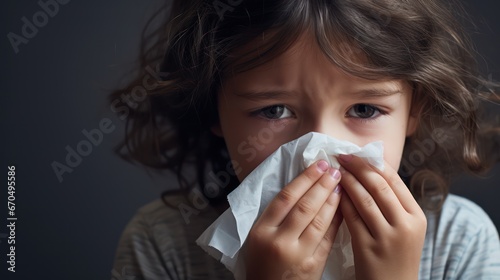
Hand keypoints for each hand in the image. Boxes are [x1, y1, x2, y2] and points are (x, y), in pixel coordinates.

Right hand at [244, 160, 342, 279]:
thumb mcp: (257, 237)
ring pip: (319, 221)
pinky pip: (328, 238)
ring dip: (333, 200)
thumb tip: (300, 185)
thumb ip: (273, 216)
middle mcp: (279, 241)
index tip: (318, 164)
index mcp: (261, 231)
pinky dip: (337, 220)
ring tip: (341, 184)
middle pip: (304, 206)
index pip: (285, 197)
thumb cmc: (262, 262)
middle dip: (322, 185)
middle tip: (334, 169)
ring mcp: (298, 254)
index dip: (304, 178)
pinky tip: (344, 207)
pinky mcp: (313, 265)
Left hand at [338, 155, 426, 279]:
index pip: (394, 180)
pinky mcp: (368, 249)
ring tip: (334, 171)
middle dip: (357, 167)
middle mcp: (405, 225)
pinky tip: (333, 193)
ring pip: (364, 200)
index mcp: (416, 216)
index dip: (372, 163)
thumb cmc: (396, 254)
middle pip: (378, 186)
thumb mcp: (406, 228)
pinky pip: (352, 218)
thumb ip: (393, 203)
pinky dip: (341, 202)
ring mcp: (387, 238)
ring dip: (347, 182)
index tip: (356, 153)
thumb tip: (370, 169)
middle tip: (340, 156)